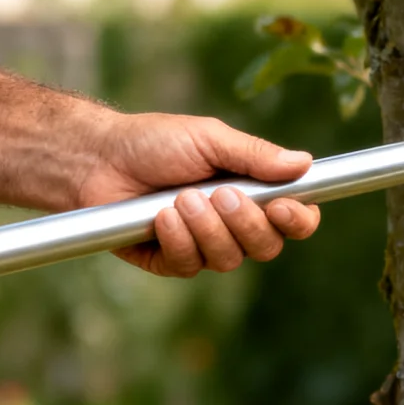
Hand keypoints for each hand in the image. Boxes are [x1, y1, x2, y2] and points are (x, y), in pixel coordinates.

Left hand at [77, 113, 321, 276]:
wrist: (99, 158)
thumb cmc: (155, 142)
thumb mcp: (208, 138)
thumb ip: (255, 155)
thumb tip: (304, 163)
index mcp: (250, 191)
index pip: (293, 219)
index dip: (298, 220)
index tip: (284, 208)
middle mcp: (232, 224)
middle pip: (266, 247)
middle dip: (245, 223)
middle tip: (219, 194)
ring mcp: (202, 245)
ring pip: (228, 260)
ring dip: (207, 229)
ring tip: (180, 199)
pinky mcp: (169, 260)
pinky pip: (189, 266)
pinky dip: (178, 240)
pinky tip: (161, 218)